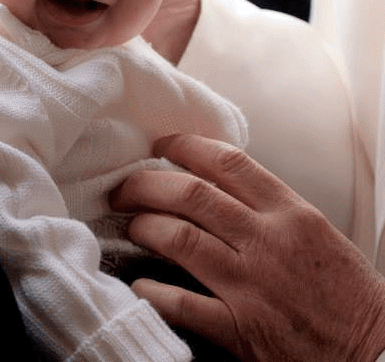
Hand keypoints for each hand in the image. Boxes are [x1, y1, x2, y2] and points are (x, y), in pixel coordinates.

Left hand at [111, 133, 384, 361]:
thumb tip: (215, 182)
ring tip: (132, 225)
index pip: (227, 161)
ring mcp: (253, 286)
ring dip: (146, 227)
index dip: (183, 145)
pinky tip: (140, 286)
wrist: (377, 351)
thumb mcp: (313, 231)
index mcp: (290, 212)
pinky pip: (185, 305)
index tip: (159, 143)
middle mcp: (268, 241)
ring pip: (181, 239)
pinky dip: (154, 292)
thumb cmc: (346, 292)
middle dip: (147, 184)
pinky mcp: (243, 331)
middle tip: (125, 188)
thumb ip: (268, 205)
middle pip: (192, 194)